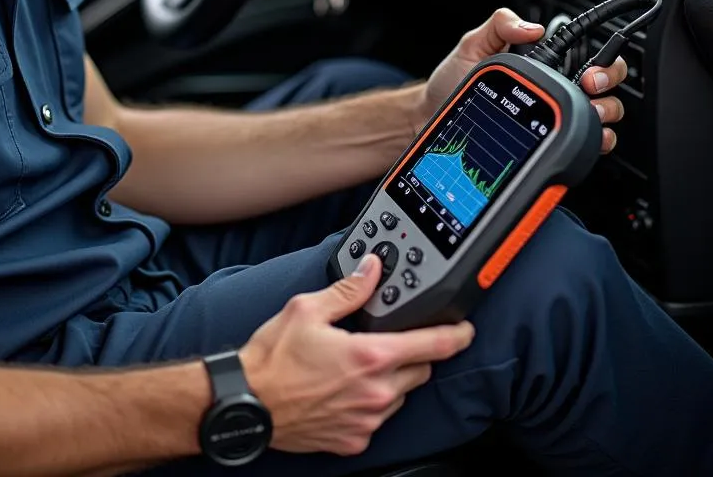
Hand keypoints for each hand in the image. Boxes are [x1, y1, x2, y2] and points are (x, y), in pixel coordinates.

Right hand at [240, 254, 473, 455]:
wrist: (246, 404)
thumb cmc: (272, 358)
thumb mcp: (308, 309)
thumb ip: (348, 290)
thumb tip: (372, 271)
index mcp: (370, 357)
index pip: (431, 346)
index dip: (455, 336)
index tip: (466, 330)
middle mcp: (375, 392)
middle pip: (420, 370)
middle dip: (415, 353)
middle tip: (391, 340)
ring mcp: (366, 421)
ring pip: (400, 396)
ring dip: (393, 379)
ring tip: (360, 365)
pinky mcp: (354, 441)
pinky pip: (378, 418)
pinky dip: (372, 403)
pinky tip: (347, 390)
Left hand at [418, 7, 627, 153]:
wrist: (431, 117)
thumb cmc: (452, 81)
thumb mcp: (472, 44)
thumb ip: (500, 25)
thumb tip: (532, 27)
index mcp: (544, 64)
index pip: (589, 55)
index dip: (603, 60)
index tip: (590, 69)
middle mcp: (555, 90)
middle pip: (606, 85)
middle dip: (608, 84)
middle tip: (589, 87)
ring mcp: (554, 118)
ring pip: (602, 116)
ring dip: (605, 114)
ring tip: (589, 114)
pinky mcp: (548, 142)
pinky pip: (585, 145)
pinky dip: (596, 144)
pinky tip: (587, 140)